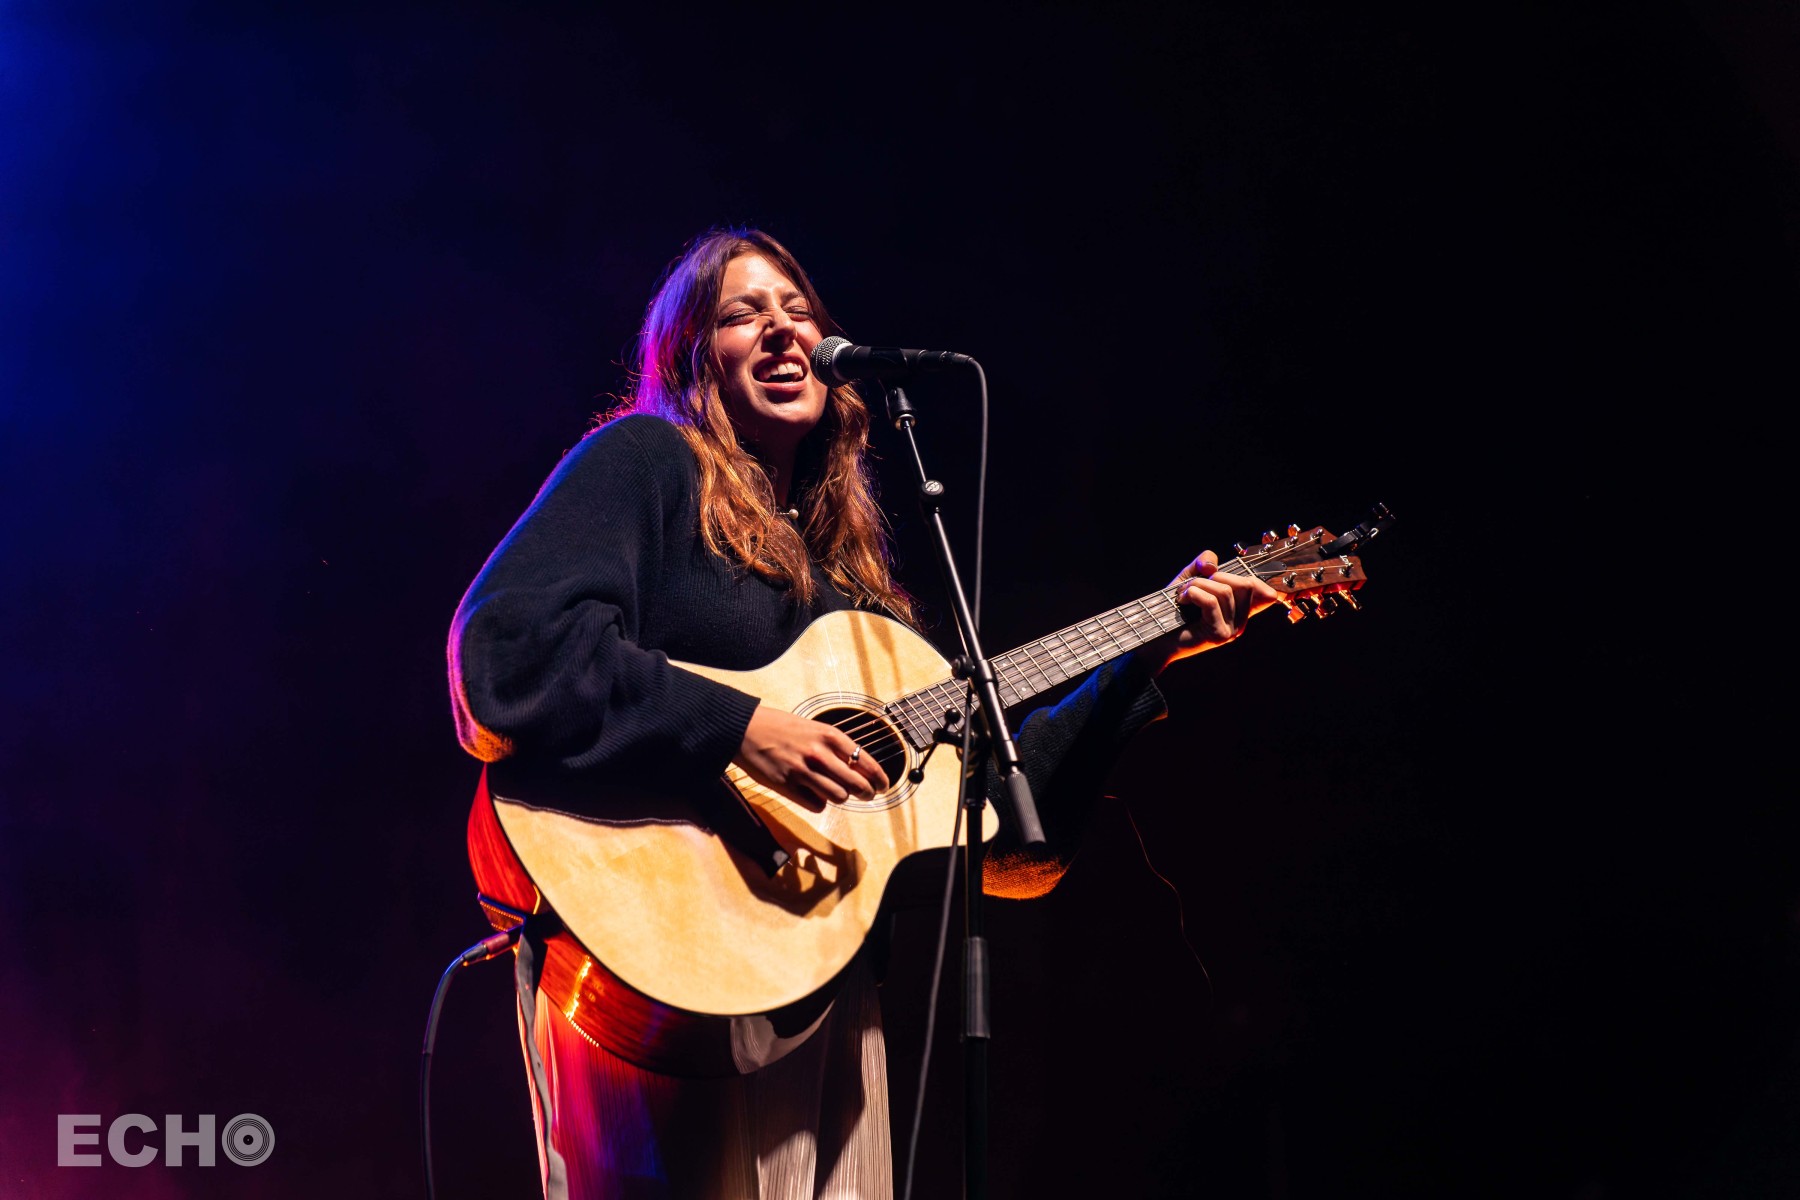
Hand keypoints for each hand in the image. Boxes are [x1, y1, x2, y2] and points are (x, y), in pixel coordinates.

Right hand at [734, 704, 890, 808]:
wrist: (746, 729)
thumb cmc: (781, 727)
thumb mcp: (813, 728)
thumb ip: (835, 746)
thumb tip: (858, 768)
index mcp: (828, 735)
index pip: (865, 762)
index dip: (879, 777)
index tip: (883, 785)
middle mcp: (818, 753)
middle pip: (856, 784)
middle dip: (866, 793)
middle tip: (867, 795)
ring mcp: (802, 771)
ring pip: (838, 797)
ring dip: (841, 797)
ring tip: (838, 792)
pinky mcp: (787, 786)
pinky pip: (816, 805)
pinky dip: (820, 803)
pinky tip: (814, 794)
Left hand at [1148, 550, 1282, 672]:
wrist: (1156, 635)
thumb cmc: (1174, 608)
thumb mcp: (1191, 577)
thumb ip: (1205, 563)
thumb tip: (1212, 566)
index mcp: (1238, 611)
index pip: (1263, 593)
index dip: (1256, 580)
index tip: (1232, 576)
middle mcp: (1240, 622)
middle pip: (1244, 585)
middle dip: (1215, 576)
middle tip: (1193, 585)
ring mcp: (1232, 631)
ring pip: (1225, 591)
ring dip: (1198, 584)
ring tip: (1183, 593)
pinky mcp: (1219, 635)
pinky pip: (1211, 602)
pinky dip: (1193, 593)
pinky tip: (1182, 599)